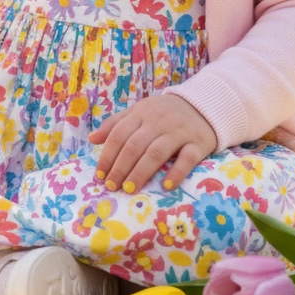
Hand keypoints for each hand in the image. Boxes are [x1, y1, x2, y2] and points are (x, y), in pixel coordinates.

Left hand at [87, 94, 216, 193]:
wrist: (203, 105)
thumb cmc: (164, 113)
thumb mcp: (139, 112)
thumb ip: (115, 124)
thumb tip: (92, 139)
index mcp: (141, 114)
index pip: (119, 135)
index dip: (107, 155)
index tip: (100, 174)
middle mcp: (157, 122)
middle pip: (134, 146)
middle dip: (120, 167)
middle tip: (111, 186)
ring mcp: (178, 132)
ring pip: (156, 153)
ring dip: (140, 172)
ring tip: (129, 189)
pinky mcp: (197, 143)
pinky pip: (186, 159)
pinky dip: (176, 172)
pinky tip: (166, 186)